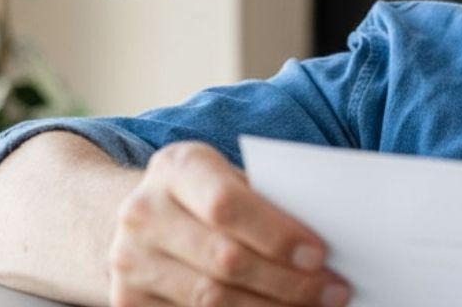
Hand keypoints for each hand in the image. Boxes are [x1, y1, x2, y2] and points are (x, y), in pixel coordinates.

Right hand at [109, 141, 350, 306]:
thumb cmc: (207, 192)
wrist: (143, 215)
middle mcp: (143, 213)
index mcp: (176, 168)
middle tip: (333, 291)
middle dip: (287, 282)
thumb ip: (266, 202)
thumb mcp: (230, 177)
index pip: (227, 206)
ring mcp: (128, 261)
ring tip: (314, 306)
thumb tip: (325, 248)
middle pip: (224, 260)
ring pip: (211, 299)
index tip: (320, 255)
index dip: (276, 235)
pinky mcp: (128, 300)